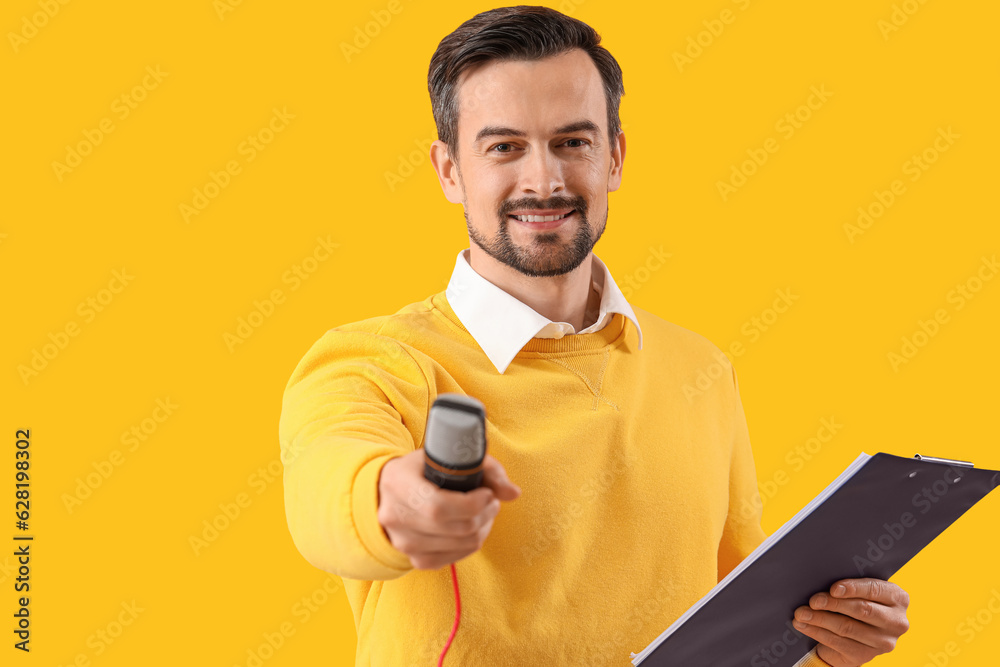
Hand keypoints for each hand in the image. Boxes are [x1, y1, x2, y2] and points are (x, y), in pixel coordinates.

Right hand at [376, 448, 520, 570]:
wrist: (390, 491)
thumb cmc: (424, 470)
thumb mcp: (450, 457)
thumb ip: (486, 469)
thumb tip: (514, 493)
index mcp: (398, 483)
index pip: (438, 507)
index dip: (471, 505)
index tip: (487, 494)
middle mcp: (394, 516)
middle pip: (452, 528)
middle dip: (483, 516)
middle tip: (492, 502)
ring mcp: (402, 541)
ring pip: (457, 544)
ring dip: (482, 530)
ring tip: (485, 514)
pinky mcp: (414, 559)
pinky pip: (453, 558)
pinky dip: (471, 544)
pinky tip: (474, 529)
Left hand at [793, 578, 909, 665]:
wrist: (853, 636)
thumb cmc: (855, 603)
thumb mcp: (859, 592)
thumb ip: (851, 585)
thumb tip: (825, 581)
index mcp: (898, 599)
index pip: (875, 590)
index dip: (853, 588)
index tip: (834, 588)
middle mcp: (896, 622)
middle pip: (862, 610)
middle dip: (833, 604)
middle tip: (813, 601)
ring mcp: (883, 642)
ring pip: (847, 627)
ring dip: (820, 619)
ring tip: (802, 613)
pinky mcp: (865, 656)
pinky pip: (837, 642)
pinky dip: (816, 632)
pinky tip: (803, 625)